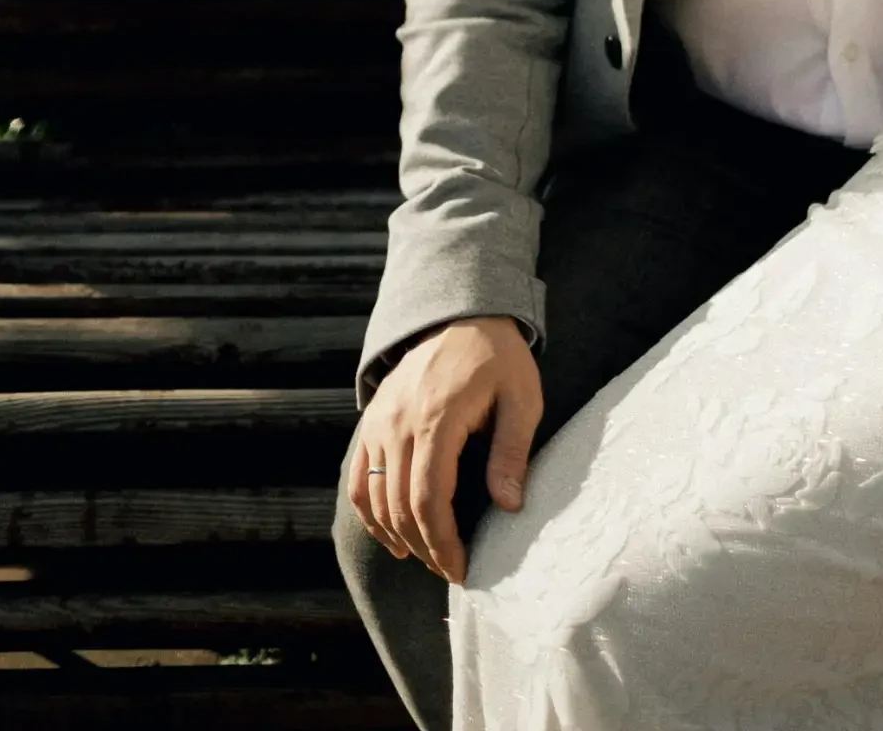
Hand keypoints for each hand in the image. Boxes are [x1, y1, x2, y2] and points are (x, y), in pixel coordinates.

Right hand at [350, 315, 541, 583]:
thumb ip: (512, 452)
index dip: (442, 543)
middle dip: (425, 547)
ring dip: (398, 536)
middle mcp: (398, 421)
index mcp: (437, 417)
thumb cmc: (498, 357)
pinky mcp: (371, 420)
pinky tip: (392, 535)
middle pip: (400, 506)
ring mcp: (379, 420)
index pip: (429, 499)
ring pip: (376, 497)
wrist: (462, 312)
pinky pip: (360, 478)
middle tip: (450, 570)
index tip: (461, 570)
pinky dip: (370, 513)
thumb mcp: (522, 397)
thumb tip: (510, 507)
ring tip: (428, 557)